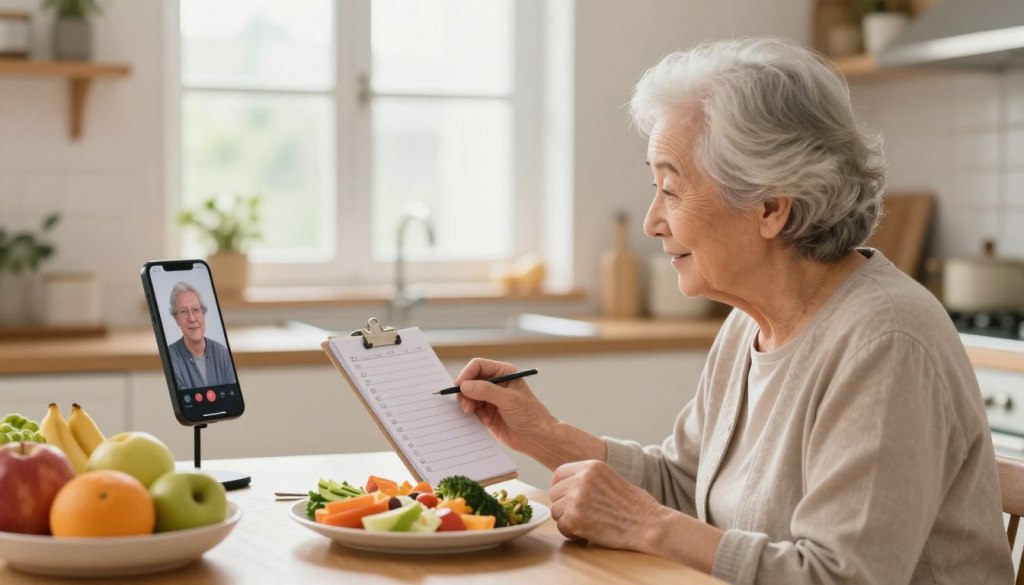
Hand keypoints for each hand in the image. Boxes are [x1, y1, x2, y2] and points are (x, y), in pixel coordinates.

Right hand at [455, 358, 557, 453]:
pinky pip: (471, 409)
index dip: (467, 374)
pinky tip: (476, 419)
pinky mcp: (487, 413)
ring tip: (470, 412)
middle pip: (470, 380)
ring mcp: (490, 399)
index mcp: (503, 373)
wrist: (537, 438)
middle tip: (465, 405)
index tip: (459, 386)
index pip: (478, 366)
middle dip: (465, 391)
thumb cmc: (530, 415)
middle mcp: (495, 383)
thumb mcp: (509, 400)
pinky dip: (469, 413)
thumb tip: (464, 385)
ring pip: (468, 395)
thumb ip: (486, 391)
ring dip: (466, 403)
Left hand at [548, 460, 667, 550]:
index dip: (560, 488)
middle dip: (564, 506)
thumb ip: (589, 480)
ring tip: (587, 524)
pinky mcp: (575, 518)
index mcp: (591, 466)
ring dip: (567, 521)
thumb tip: (567, 487)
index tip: (566, 498)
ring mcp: (577, 497)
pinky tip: (588, 533)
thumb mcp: (611, 479)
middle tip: (581, 516)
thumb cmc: (637, 507)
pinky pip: (561, 527)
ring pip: (556, 511)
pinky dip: (572, 533)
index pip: (559, 474)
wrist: (650, 525)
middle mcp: (582, 478)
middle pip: (554, 493)